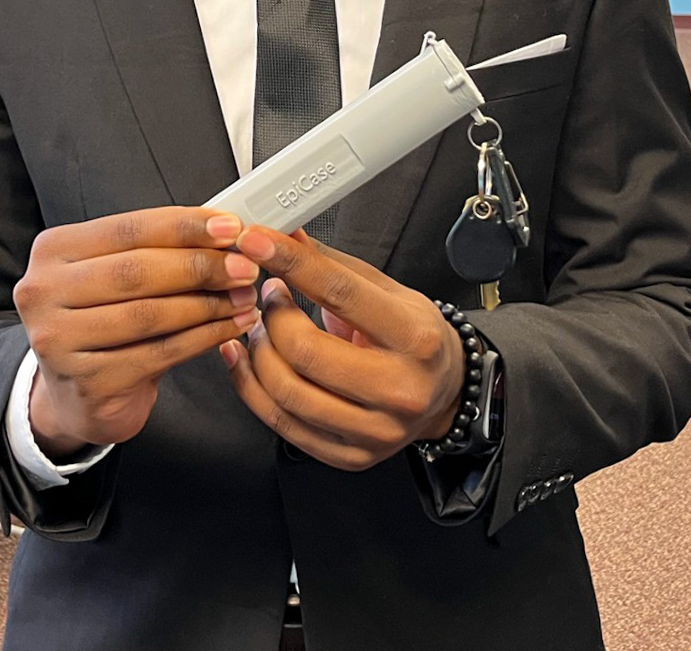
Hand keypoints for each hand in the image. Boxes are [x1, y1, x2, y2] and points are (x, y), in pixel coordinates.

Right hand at [14, 207, 258, 459]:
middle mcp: (43, 292)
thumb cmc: (105, 323)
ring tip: (244, 298)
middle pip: (137, 270)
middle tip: (245, 267)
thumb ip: (157, 250)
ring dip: (208, 304)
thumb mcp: (117, 276)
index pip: (128, 229)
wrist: (77, 395)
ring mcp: (58, 340)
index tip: (231, 227)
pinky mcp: (86, 381)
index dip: (185, 227)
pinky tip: (229, 330)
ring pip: (150, 314)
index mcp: (53, 251)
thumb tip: (224, 231)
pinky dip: (203, 338)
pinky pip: (159, 353)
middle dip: (201, 266)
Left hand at [217, 227, 463, 471]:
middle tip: (267, 296)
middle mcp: (400, 389)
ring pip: (287, 392)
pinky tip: (245, 359)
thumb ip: (335, 266)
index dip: (291, 263)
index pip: (341, 294)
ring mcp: (375, 430)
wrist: (444, 392)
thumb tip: (288, 235)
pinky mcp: (349, 455)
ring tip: (259, 328)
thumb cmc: (415, 338)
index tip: (256, 241)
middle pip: (306, 352)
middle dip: (271, 316)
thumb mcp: (388, 292)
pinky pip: (281, 424)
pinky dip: (250, 386)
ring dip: (257, 352)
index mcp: (415, 338)